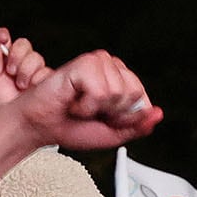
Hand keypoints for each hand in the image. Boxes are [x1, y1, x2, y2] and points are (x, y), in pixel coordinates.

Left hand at [0, 26, 50, 115]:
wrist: (13, 127)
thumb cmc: (1, 108)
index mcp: (7, 64)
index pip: (7, 42)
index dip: (4, 36)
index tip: (1, 37)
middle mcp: (22, 65)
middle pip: (24, 44)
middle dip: (16, 55)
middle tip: (11, 71)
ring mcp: (36, 72)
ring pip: (35, 57)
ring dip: (26, 70)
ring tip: (20, 86)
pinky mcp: (49, 81)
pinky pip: (46, 71)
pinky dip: (37, 78)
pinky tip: (31, 89)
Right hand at [9, 51, 160, 153]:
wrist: (39, 128)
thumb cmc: (69, 127)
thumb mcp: (111, 134)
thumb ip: (136, 126)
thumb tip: (157, 114)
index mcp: (119, 79)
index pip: (142, 98)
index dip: (124, 117)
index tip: (103, 119)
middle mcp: (111, 66)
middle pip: (133, 94)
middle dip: (111, 113)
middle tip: (89, 112)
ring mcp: (98, 63)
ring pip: (118, 93)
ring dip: (95, 109)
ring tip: (79, 105)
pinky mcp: (85, 64)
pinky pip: (101, 92)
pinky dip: (85, 105)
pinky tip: (73, 101)